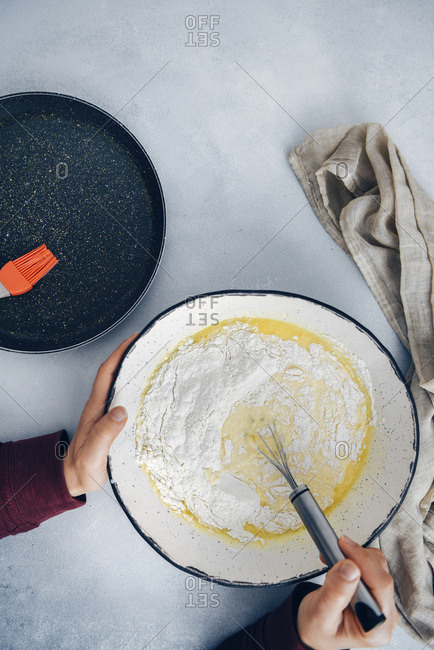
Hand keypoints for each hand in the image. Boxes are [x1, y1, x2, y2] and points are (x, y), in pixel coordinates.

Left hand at [63, 333, 137, 496]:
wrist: (73, 480)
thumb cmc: (82, 468)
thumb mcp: (93, 454)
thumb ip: (105, 433)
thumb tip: (121, 411)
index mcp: (96, 408)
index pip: (107, 373)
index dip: (119, 354)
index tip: (133, 340)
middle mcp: (102, 407)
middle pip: (116, 374)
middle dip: (131, 356)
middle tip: (151, 346)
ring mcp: (107, 414)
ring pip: (122, 386)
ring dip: (136, 372)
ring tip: (156, 363)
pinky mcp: (114, 423)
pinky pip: (128, 400)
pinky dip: (139, 390)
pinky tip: (151, 393)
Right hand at [297, 536, 398, 649]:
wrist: (315, 629)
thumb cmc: (318, 630)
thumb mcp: (320, 615)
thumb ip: (335, 593)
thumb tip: (349, 567)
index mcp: (376, 627)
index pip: (380, 585)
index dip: (363, 562)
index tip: (344, 546)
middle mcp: (383, 614)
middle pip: (380, 574)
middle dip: (357, 557)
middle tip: (335, 549)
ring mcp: (380, 602)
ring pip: (377, 566)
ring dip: (354, 557)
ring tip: (334, 559)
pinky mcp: (374, 590)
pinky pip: (370, 565)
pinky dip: (353, 557)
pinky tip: (339, 561)